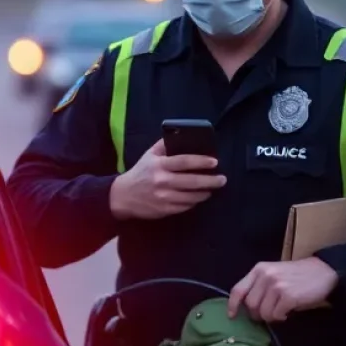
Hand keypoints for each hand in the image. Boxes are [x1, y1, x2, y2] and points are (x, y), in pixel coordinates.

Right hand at [109, 139, 225, 220]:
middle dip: (211, 181)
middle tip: (222, 179)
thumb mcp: (149, 155)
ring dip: (205, 192)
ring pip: (192, 196)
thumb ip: (164, 145)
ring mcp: (164, 197)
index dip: (201, 161)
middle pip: (192, 181)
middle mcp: (162, 181)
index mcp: (159, 165)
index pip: (184, 162)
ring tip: (212, 188)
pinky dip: (194, 201)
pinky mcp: (165, 210)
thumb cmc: (140, 172)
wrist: (123, 196)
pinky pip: (185, 206)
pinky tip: (199, 197)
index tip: (214, 162)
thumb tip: (182, 135)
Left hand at [228, 258, 338, 321]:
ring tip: (281, 310)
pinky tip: (288, 311)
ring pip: (263, 313)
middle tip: (270, 312)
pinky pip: (276, 315)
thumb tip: (247, 308)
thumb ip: (259, 286)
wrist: (324, 271)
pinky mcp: (288, 296)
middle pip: (251, 305)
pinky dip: (281, 317)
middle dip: (258, 314)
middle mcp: (265, 276)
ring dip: (271, 316)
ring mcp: (276, 286)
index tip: (232, 316)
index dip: (233, 305)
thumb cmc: (297, 276)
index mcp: (259, 269)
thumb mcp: (274, 274)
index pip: (238, 290)